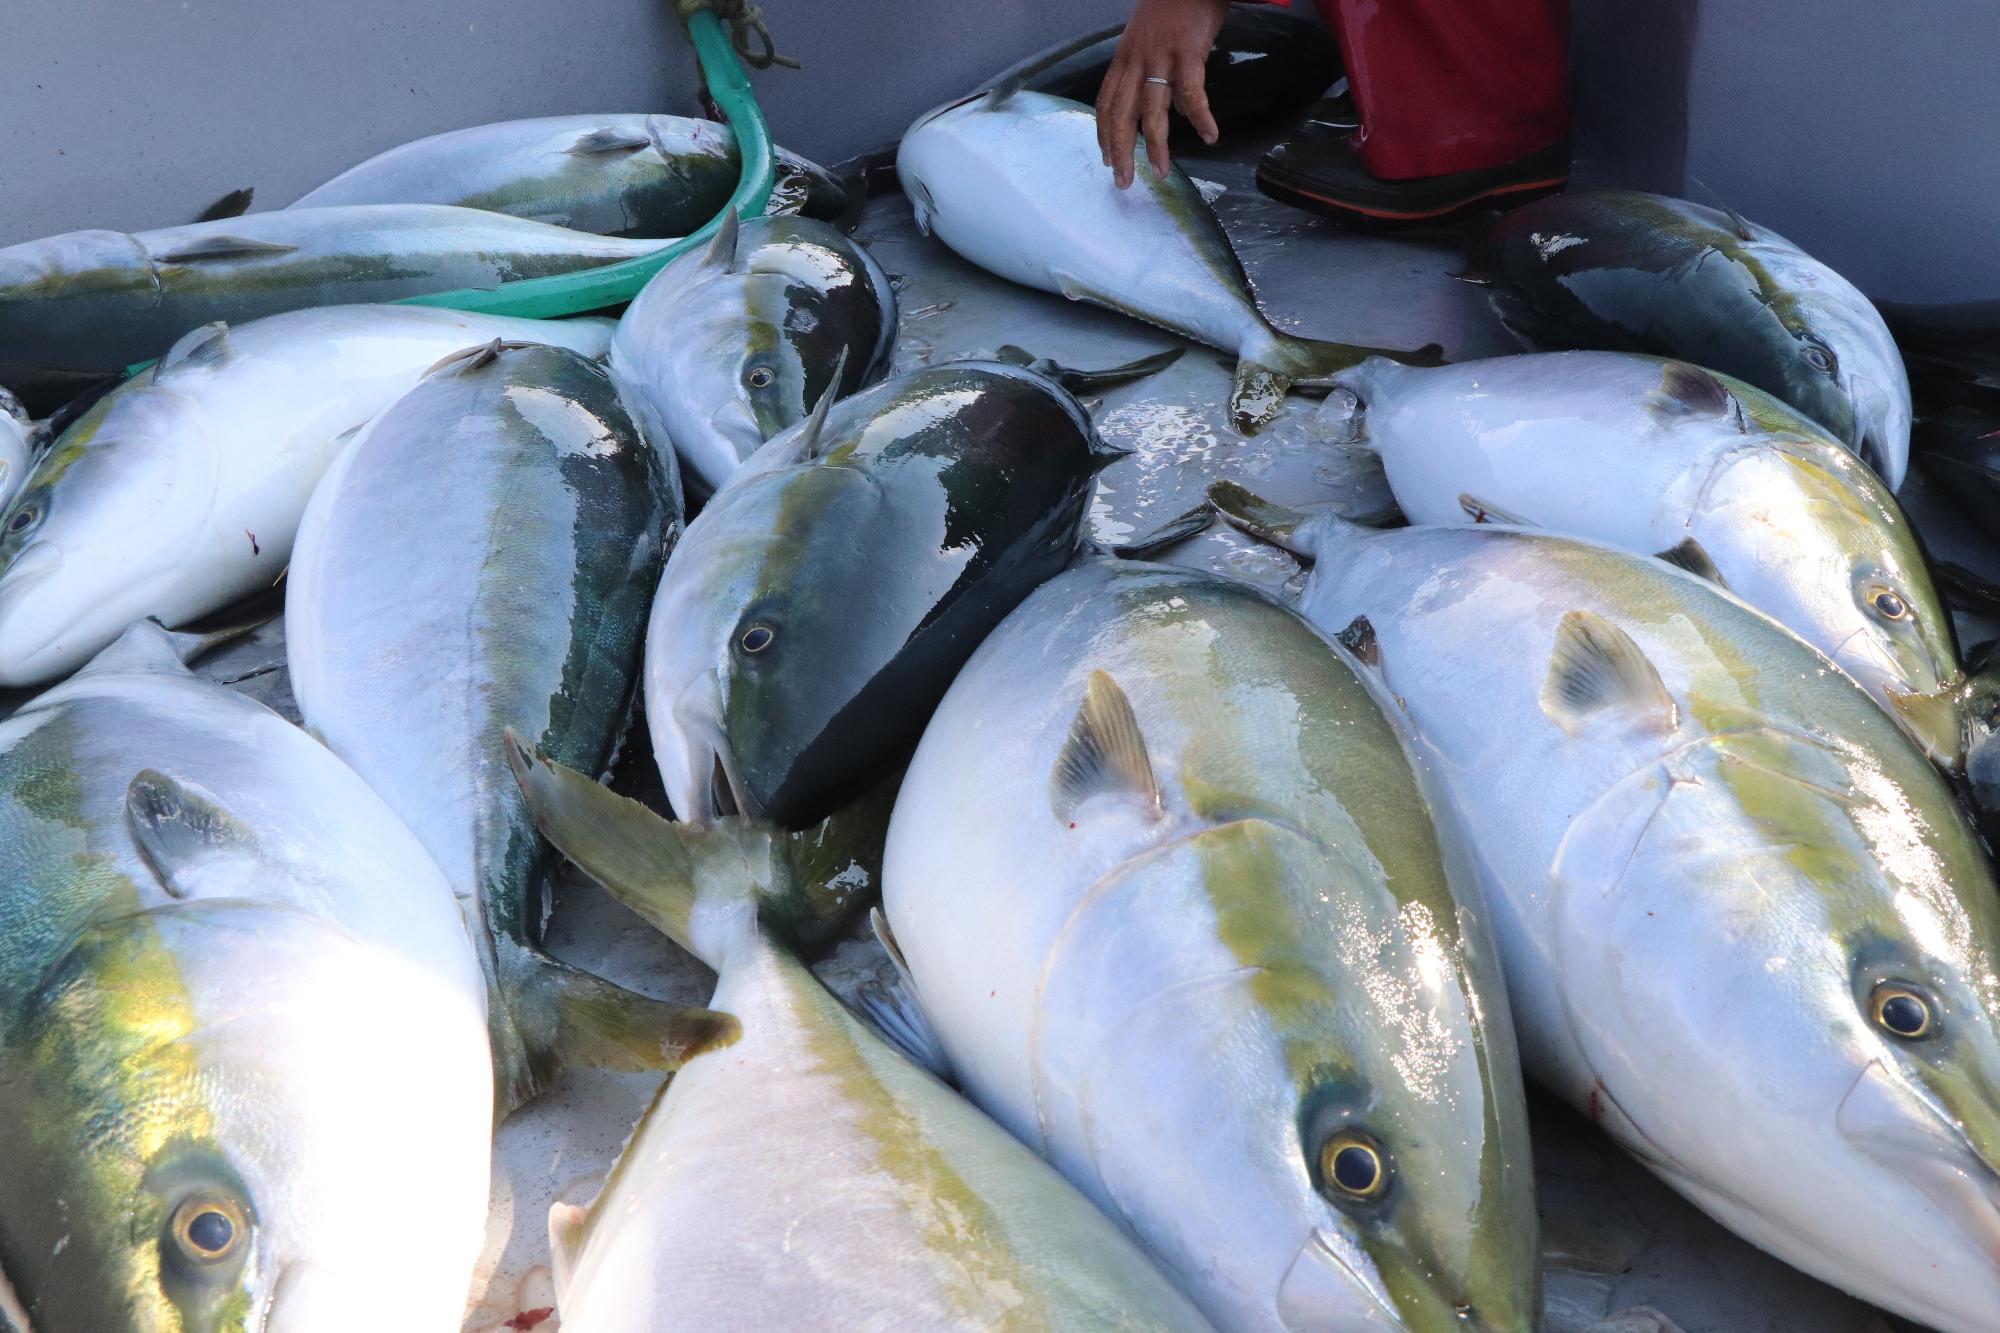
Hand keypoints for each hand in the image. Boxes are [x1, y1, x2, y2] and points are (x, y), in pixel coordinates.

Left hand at [1095, 0, 1227, 188]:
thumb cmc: (1174, 6)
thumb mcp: (1152, 39)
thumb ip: (1157, 75)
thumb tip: (1176, 112)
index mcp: (1124, 59)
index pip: (1106, 103)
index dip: (1105, 134)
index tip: (1108, 160)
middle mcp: (1136, 62)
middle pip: (1122, 114)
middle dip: (1121, 152)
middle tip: (1124, 182)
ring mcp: (1160, 58)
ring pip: (1152, 111)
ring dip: (1156, 146)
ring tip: (1161, 172)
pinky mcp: (1187, 54)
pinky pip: (1192, 93)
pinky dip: (1201, 117)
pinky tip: (1210, 136)